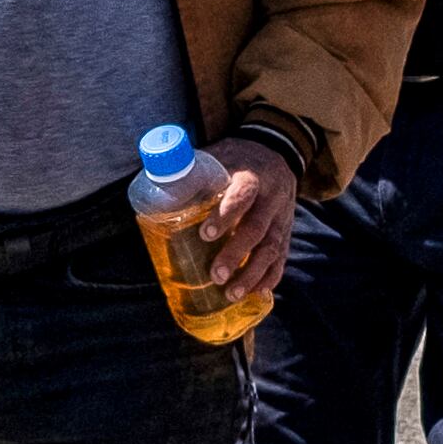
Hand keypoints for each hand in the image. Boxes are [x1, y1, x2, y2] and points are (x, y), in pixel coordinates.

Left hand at [201, 138, 299, 298]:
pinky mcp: (286, 231)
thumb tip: (156, 184)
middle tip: (216, 275)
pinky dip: (270, 277)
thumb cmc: (236, 158)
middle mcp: (270, 198)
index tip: (205, 234)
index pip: (242, 195)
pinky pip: (282, 257)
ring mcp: (281, 217)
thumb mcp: (218, 155)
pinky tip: (256, 293)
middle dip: (236, 255)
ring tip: (232, 293)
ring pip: (272, 249)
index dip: (226, 215)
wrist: (276, 150)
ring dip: (252, 274)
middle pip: (257, 229)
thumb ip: (193, 170)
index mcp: (251, 176)